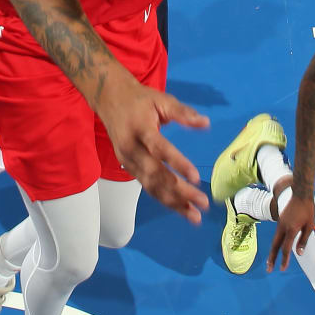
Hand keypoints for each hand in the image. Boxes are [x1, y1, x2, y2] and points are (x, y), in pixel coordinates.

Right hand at [95, 71, 209, 222]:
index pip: (160, 149)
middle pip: (155, 175)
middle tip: (202, 202)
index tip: (196, 178)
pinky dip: (164, 198)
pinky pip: (147, 186)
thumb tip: (205, 123)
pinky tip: (180, 207)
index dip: (177, 164)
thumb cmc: (140, 100)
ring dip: (173, 202)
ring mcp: (128, 161)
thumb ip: (183, 113)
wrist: (109, 100)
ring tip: (194, 215)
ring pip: (150, 186)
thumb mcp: (162, 100)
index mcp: (140, 129)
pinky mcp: (128, 168)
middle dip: (179, 192)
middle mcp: (131, 148)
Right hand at [267, 185, 313, 271]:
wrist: (300, 194)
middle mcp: (282, 228)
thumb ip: (303, 240)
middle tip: (269, 269)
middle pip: (275, 246)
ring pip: (274, 240)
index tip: (282, 269)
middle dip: (272, 258)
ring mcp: (280, 224)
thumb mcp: (309, 226)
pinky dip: (275, 244)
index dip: (284, 260)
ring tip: (270, 261)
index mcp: (291, 230)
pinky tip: (276, 248)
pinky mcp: (280, 221)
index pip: (286, 248)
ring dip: (272, 251)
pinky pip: (277, 235)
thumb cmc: (307, 210)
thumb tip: (299, 253)